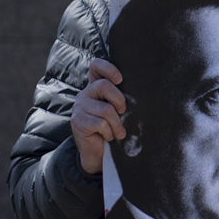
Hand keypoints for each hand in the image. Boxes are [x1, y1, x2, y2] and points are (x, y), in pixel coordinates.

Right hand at [71, 58, 126, 174]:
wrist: (98, 153)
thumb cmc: (111, 129)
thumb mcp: (117, 110)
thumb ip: (120, 98)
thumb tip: (140, 90)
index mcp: (95, 87)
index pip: (96, 66)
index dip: (108, 68)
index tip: (120, 79)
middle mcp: (84, 94)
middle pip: (104, 86)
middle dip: (119, 100)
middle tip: (123, 112)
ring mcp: (79, 107)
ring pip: (106, 109)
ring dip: (117, 124)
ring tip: (118, 132)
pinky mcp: (77, 122)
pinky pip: (100, 123)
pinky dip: (109, 132)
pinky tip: (108, 136)